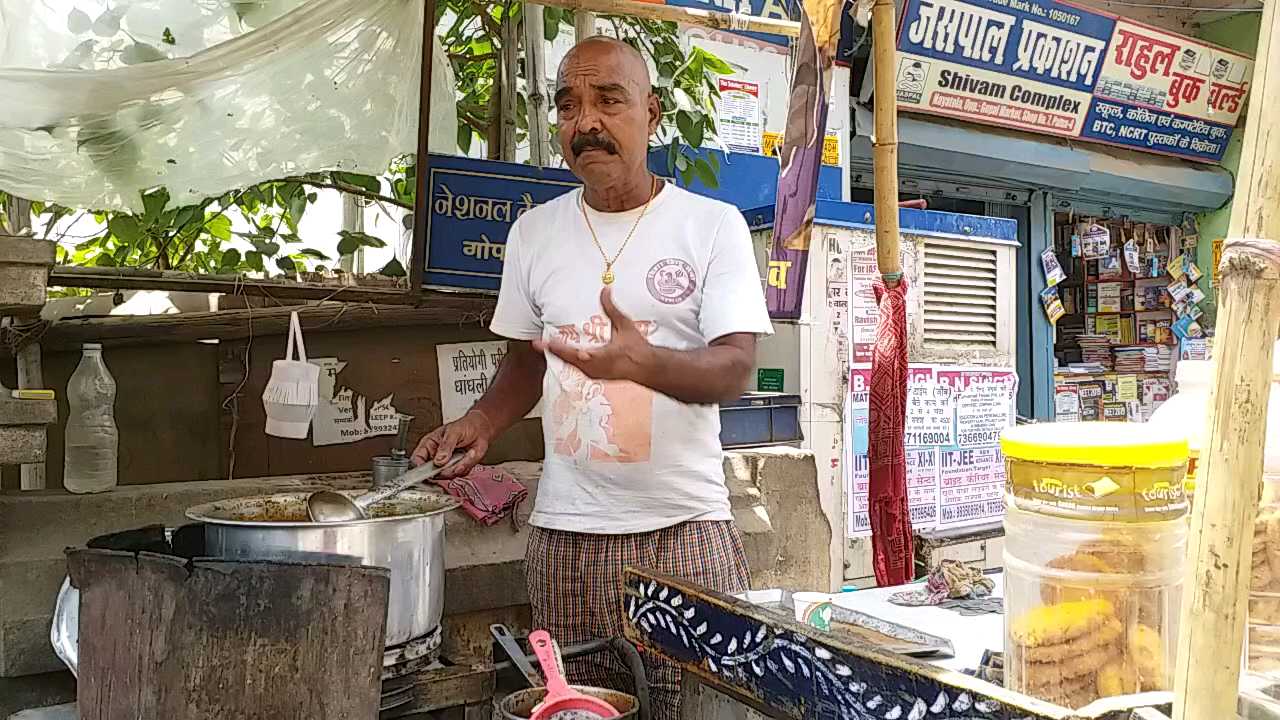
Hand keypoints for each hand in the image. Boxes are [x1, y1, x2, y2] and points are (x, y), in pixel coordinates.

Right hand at [411, 409, 494, 478]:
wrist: (480, 429)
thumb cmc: (464, 426)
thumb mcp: (453, 432)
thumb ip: (445, 446)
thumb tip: (438, 459)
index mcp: (429, 446)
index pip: (417, 460)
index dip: (419, 468)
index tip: (428, 470)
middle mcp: (436, 458)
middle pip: (431, 473)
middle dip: (444, 470)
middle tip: (452, 461)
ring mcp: (447, 465)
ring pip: (447, 475)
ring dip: (458, 466)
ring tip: (465, 453)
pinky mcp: (458, 469)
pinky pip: (460, 473)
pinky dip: (467, 466)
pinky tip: (469, 455)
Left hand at [534, 287, 651, 381]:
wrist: (648, 367)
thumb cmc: (637, 348)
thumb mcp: (625, 325)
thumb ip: (612, 308)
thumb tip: (605, 290)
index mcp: (600, 357)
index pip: (573, 353)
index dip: (557, 348)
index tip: (544, 343)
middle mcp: (594, 369)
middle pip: (567, 360)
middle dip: (552, 351)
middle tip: (537, 344)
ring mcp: (595, 375)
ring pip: (572, 366)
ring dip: (560, 356)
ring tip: (547, 347)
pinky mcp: (597, 377)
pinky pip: (579, 369)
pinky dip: (570, 362)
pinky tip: (566, 356)